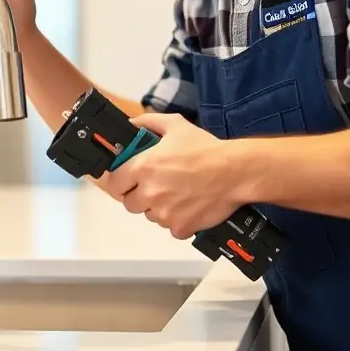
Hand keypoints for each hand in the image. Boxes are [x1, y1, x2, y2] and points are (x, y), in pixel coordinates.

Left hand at [103, 112, 242, 239]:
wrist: (235, 172)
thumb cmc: (206, 150)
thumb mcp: (174, 125)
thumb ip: (147, 123)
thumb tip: (130, 125)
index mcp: (143, 168)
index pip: (113, 183)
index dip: (119, 181)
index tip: (126, 178)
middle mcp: (150, 193)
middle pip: (129, 203)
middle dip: (138, 195)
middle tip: (155, 184)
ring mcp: (164, 213)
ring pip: (150, 216)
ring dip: (157, 207)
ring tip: (176, 192)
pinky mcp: (180, 227)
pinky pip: (170, 228)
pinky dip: (177, 220)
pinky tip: (187, 205)